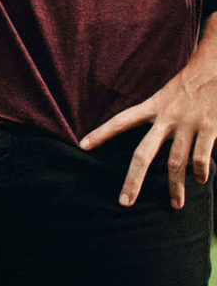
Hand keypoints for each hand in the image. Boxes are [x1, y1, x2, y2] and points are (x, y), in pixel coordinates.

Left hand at [81, 30, 216, 207]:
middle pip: (143, 154)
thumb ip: (159, 113)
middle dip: (133, 181)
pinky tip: (200, 180)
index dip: (101, 133)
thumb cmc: (194, 81)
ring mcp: (189, 124)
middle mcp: (167, 117)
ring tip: (175, 205)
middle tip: (124, 202)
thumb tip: (152, 132)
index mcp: (154, 106)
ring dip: (175, 187)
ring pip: (176, 164)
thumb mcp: (168, 93)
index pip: (121, 120)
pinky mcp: (210, 128)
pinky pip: (202, 157)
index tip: (82, 145)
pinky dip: (200, 172)